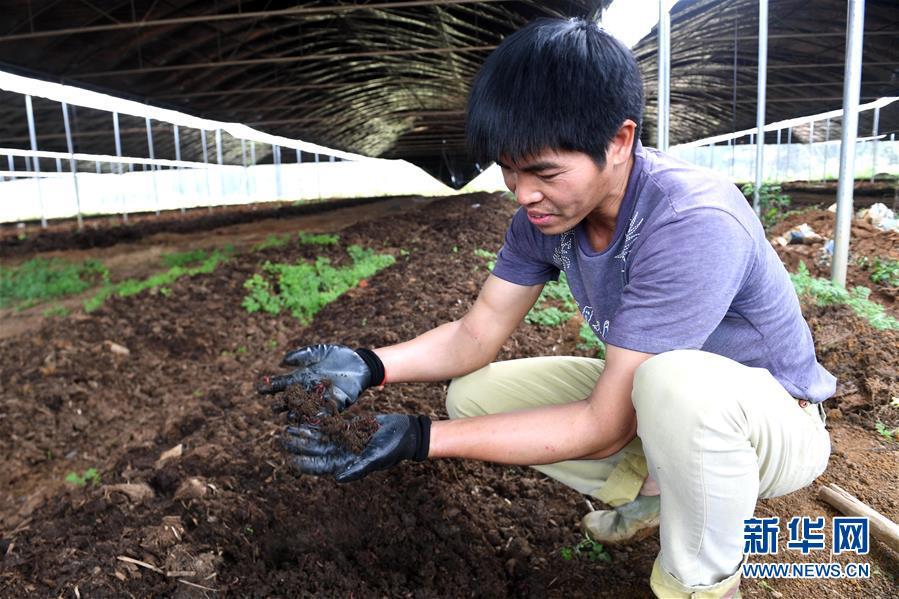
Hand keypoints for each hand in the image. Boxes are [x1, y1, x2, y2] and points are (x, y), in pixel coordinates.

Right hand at [257, 344, 383, 411]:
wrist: (360, 363)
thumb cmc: (338, 355)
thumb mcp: (319, 351)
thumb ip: (302, 355)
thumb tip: (282, 362)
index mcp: (301, 378)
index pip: (281, 384)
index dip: (270, 387)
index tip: (260, 389)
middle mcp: (308, 390)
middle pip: (290, 400)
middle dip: (282, 405)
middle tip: (275, 407)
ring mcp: (320, 399)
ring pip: (304, 409)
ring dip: (297, 414)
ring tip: (290, 417)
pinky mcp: (335, 404)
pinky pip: (324, 413)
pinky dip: (317, 418)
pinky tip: (310, 421)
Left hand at [282, 414, 429, 481]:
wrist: (407, 433)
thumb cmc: (393, 449)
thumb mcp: (376, 458)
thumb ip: (357, 468)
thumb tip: (337, 478)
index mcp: (346, 464)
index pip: (319, 466)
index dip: (303, 463)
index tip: (288, 458)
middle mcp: (343, 454)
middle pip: (315, 450)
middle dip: (299, 444)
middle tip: (282, 436)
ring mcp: (345, 440)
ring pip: (320, 437)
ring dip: (305, 432)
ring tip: (289, 425)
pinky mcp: (350, 428)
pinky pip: (330, 425)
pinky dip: (319, 421)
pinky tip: (307, 414)